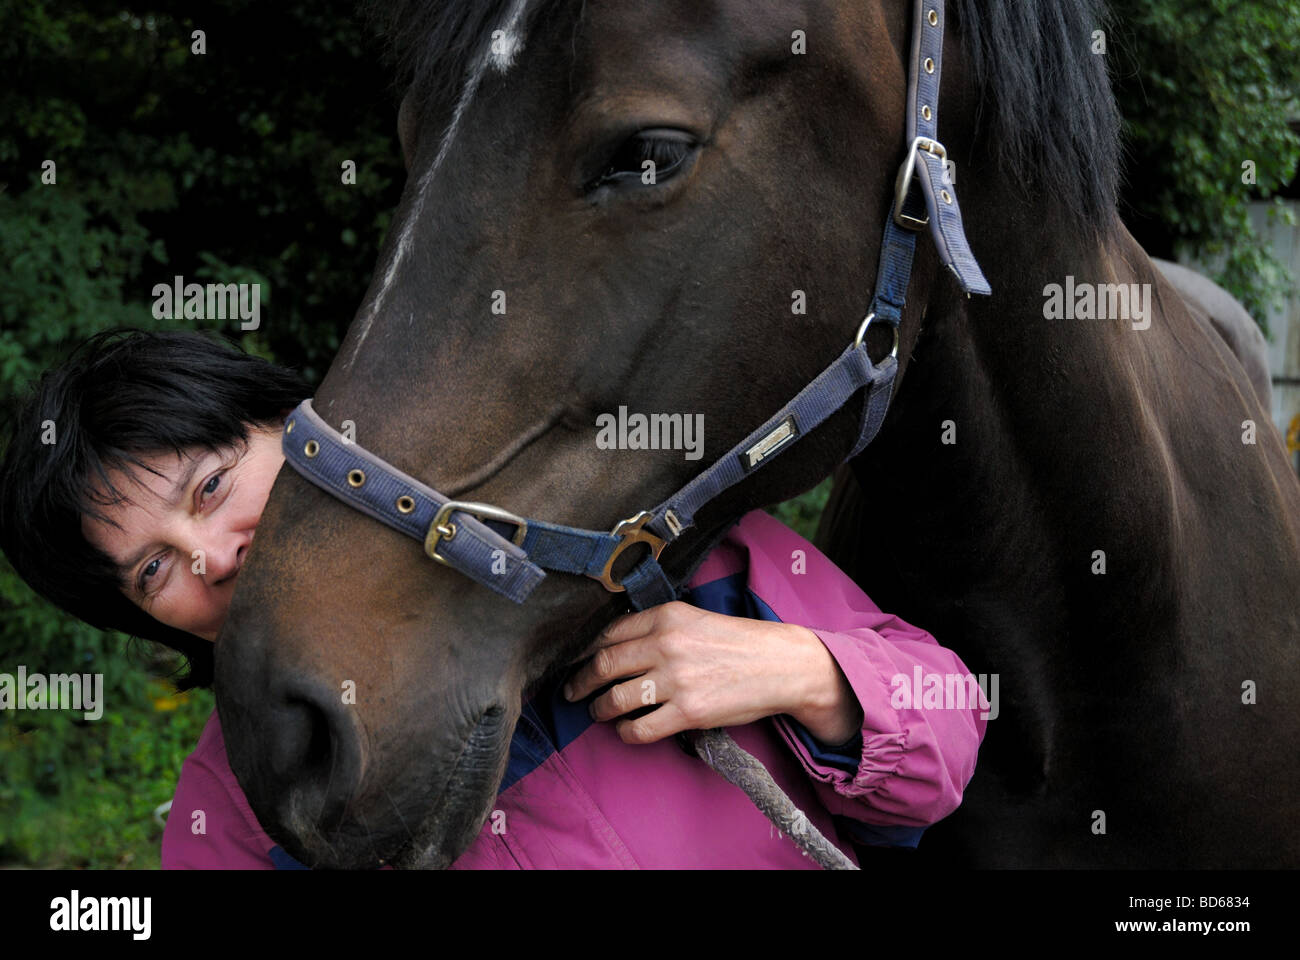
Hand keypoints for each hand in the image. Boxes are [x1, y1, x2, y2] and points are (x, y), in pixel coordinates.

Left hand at [562, 601, 862, 744]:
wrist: (780, 664)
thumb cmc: (737, 642)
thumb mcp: (694, 619)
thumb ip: (655, 626)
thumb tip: (612, 645)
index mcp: (666, 616)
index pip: (607, 633)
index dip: (583, 651)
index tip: (572, 661)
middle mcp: (666, 645)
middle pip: (603, 665)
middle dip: (580, 681)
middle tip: (572, 691)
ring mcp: (676, 680)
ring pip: (616, 698)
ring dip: (600, 709)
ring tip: (598, 711)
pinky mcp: (688, 712)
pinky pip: (640, 728)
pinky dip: (625, 732)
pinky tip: (625, 730)